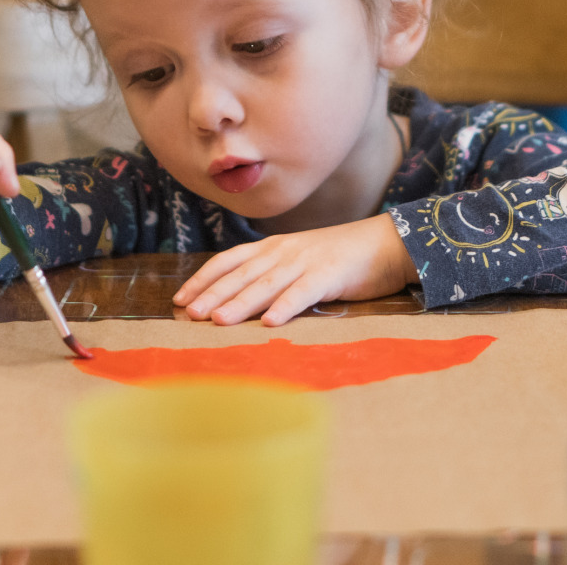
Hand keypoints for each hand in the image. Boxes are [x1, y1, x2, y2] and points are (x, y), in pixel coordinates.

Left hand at [173, 214, 419, 326]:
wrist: (386, 243)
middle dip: (213, 294)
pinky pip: (304, 292)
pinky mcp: (330, 275)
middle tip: (189, 314)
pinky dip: (286, 307)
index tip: (180, 298)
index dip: (203, 279)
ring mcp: (306, 262)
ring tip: (218, 320)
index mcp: (273, 247)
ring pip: (267, 284)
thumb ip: (271, 274)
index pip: (228, 261)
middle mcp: (284, 251)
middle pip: (241, 274)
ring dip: (241, 302)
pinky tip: (271, 323)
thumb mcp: (298, 260)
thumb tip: (237, 299)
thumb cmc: (339, 258)